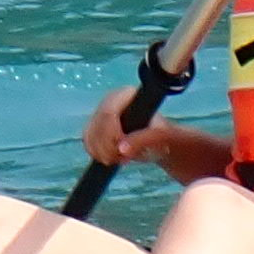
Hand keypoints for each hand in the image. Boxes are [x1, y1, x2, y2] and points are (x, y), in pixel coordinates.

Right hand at [82, 83, 204, 171]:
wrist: (162, 143)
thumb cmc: (165, 137)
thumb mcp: (161, 138)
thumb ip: (144, 140)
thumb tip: (122, 148)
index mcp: (128, 95)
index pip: (108, 112)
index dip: (111, 133)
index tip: (121, 150)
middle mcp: (112, 100)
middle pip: (97, 124)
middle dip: (106, 146)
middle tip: (121, 158)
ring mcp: (102, 113)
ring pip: (89, 133)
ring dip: (101, 151)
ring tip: (120, 158)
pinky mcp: (97, 126)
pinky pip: (87, 140)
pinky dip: (96, 152)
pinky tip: (111, 158)